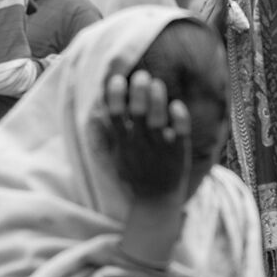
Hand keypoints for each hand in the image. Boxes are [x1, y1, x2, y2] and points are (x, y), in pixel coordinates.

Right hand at [102, 68, 191, 201]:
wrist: (156, 201)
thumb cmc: (135, 174)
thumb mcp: (116, 156)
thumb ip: (109, 136)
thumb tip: (97, 113)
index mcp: (123, 142)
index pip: (115, 116)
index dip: (115, 96)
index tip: (117, 78)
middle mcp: (140, 144)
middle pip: (137, 114)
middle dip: (138, 92)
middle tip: (141, 75)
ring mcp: (160, 148)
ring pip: (157, 122)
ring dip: (157, 101)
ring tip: (157, 83)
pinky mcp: (179, 153)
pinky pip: (180, 135)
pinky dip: (179, 120)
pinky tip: (177, 105)